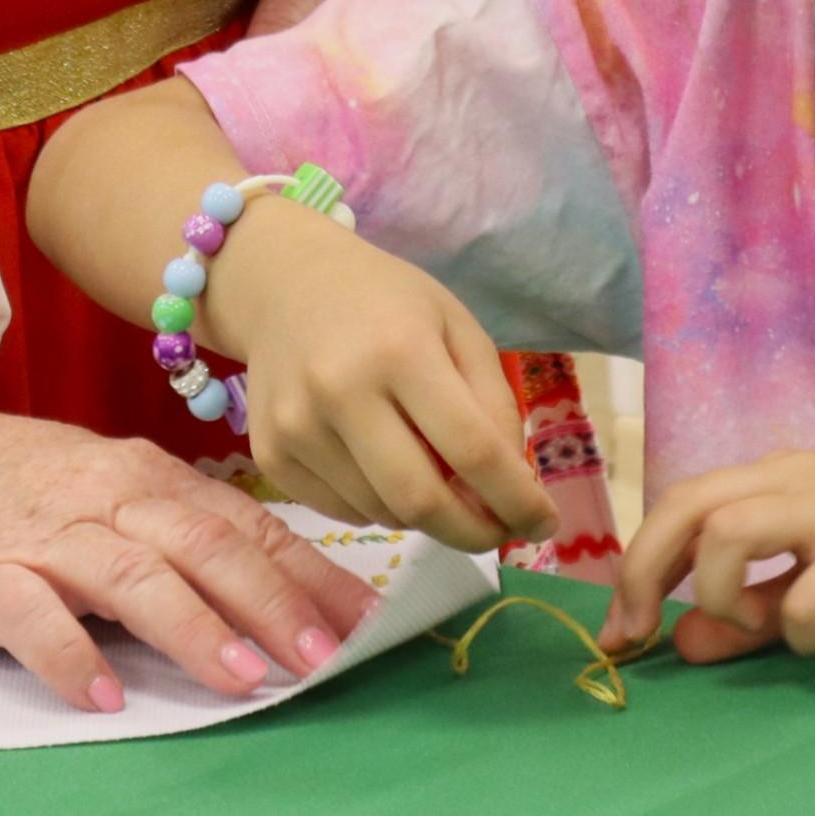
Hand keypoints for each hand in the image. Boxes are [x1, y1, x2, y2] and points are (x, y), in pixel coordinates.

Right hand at [0, 410, 378, 712]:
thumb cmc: (30, 488)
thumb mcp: (117, 493)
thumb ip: (188, 532)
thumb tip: (284, 589)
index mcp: (153, 478)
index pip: (248, 526)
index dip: (311, 575)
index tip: (366, 622)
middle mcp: (111, 498)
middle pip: (206, 547)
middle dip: (273, 603)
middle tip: (323, 658)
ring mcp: (48, 535)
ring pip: (134, 577)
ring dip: (195, 629)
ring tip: (243, 678)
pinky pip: (32, 616)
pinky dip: (71, 654)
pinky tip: (106, 695)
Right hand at [209, 197, 555, 551]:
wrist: (282, 284)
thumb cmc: (385, 301)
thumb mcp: (456, 326)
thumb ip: (493, 402)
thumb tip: (512, 486)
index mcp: (401, 350)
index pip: (472, 449)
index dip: (516, 499)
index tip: (545, 524)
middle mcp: (341, 392)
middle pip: (421, 501)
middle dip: (473, 532)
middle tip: (498, 531)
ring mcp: (297, 429)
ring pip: (383, 513)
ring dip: (425, 514)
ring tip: (433, 475)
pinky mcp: (269, 456)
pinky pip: (343, 512)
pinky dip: (379, 506)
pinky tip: (382, 466)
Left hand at [600, 451, 814, 664]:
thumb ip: (753, 616)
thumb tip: (684, 641)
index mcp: (779, 478)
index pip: (682, 502)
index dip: (638, 564)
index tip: (622, 631)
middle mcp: (800, 475)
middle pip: (688, 504)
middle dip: (646, 572)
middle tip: (640, 635)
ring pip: (731, 532)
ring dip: (727, 597)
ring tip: (766, 626)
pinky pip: (808, 592)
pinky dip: (803, 630)